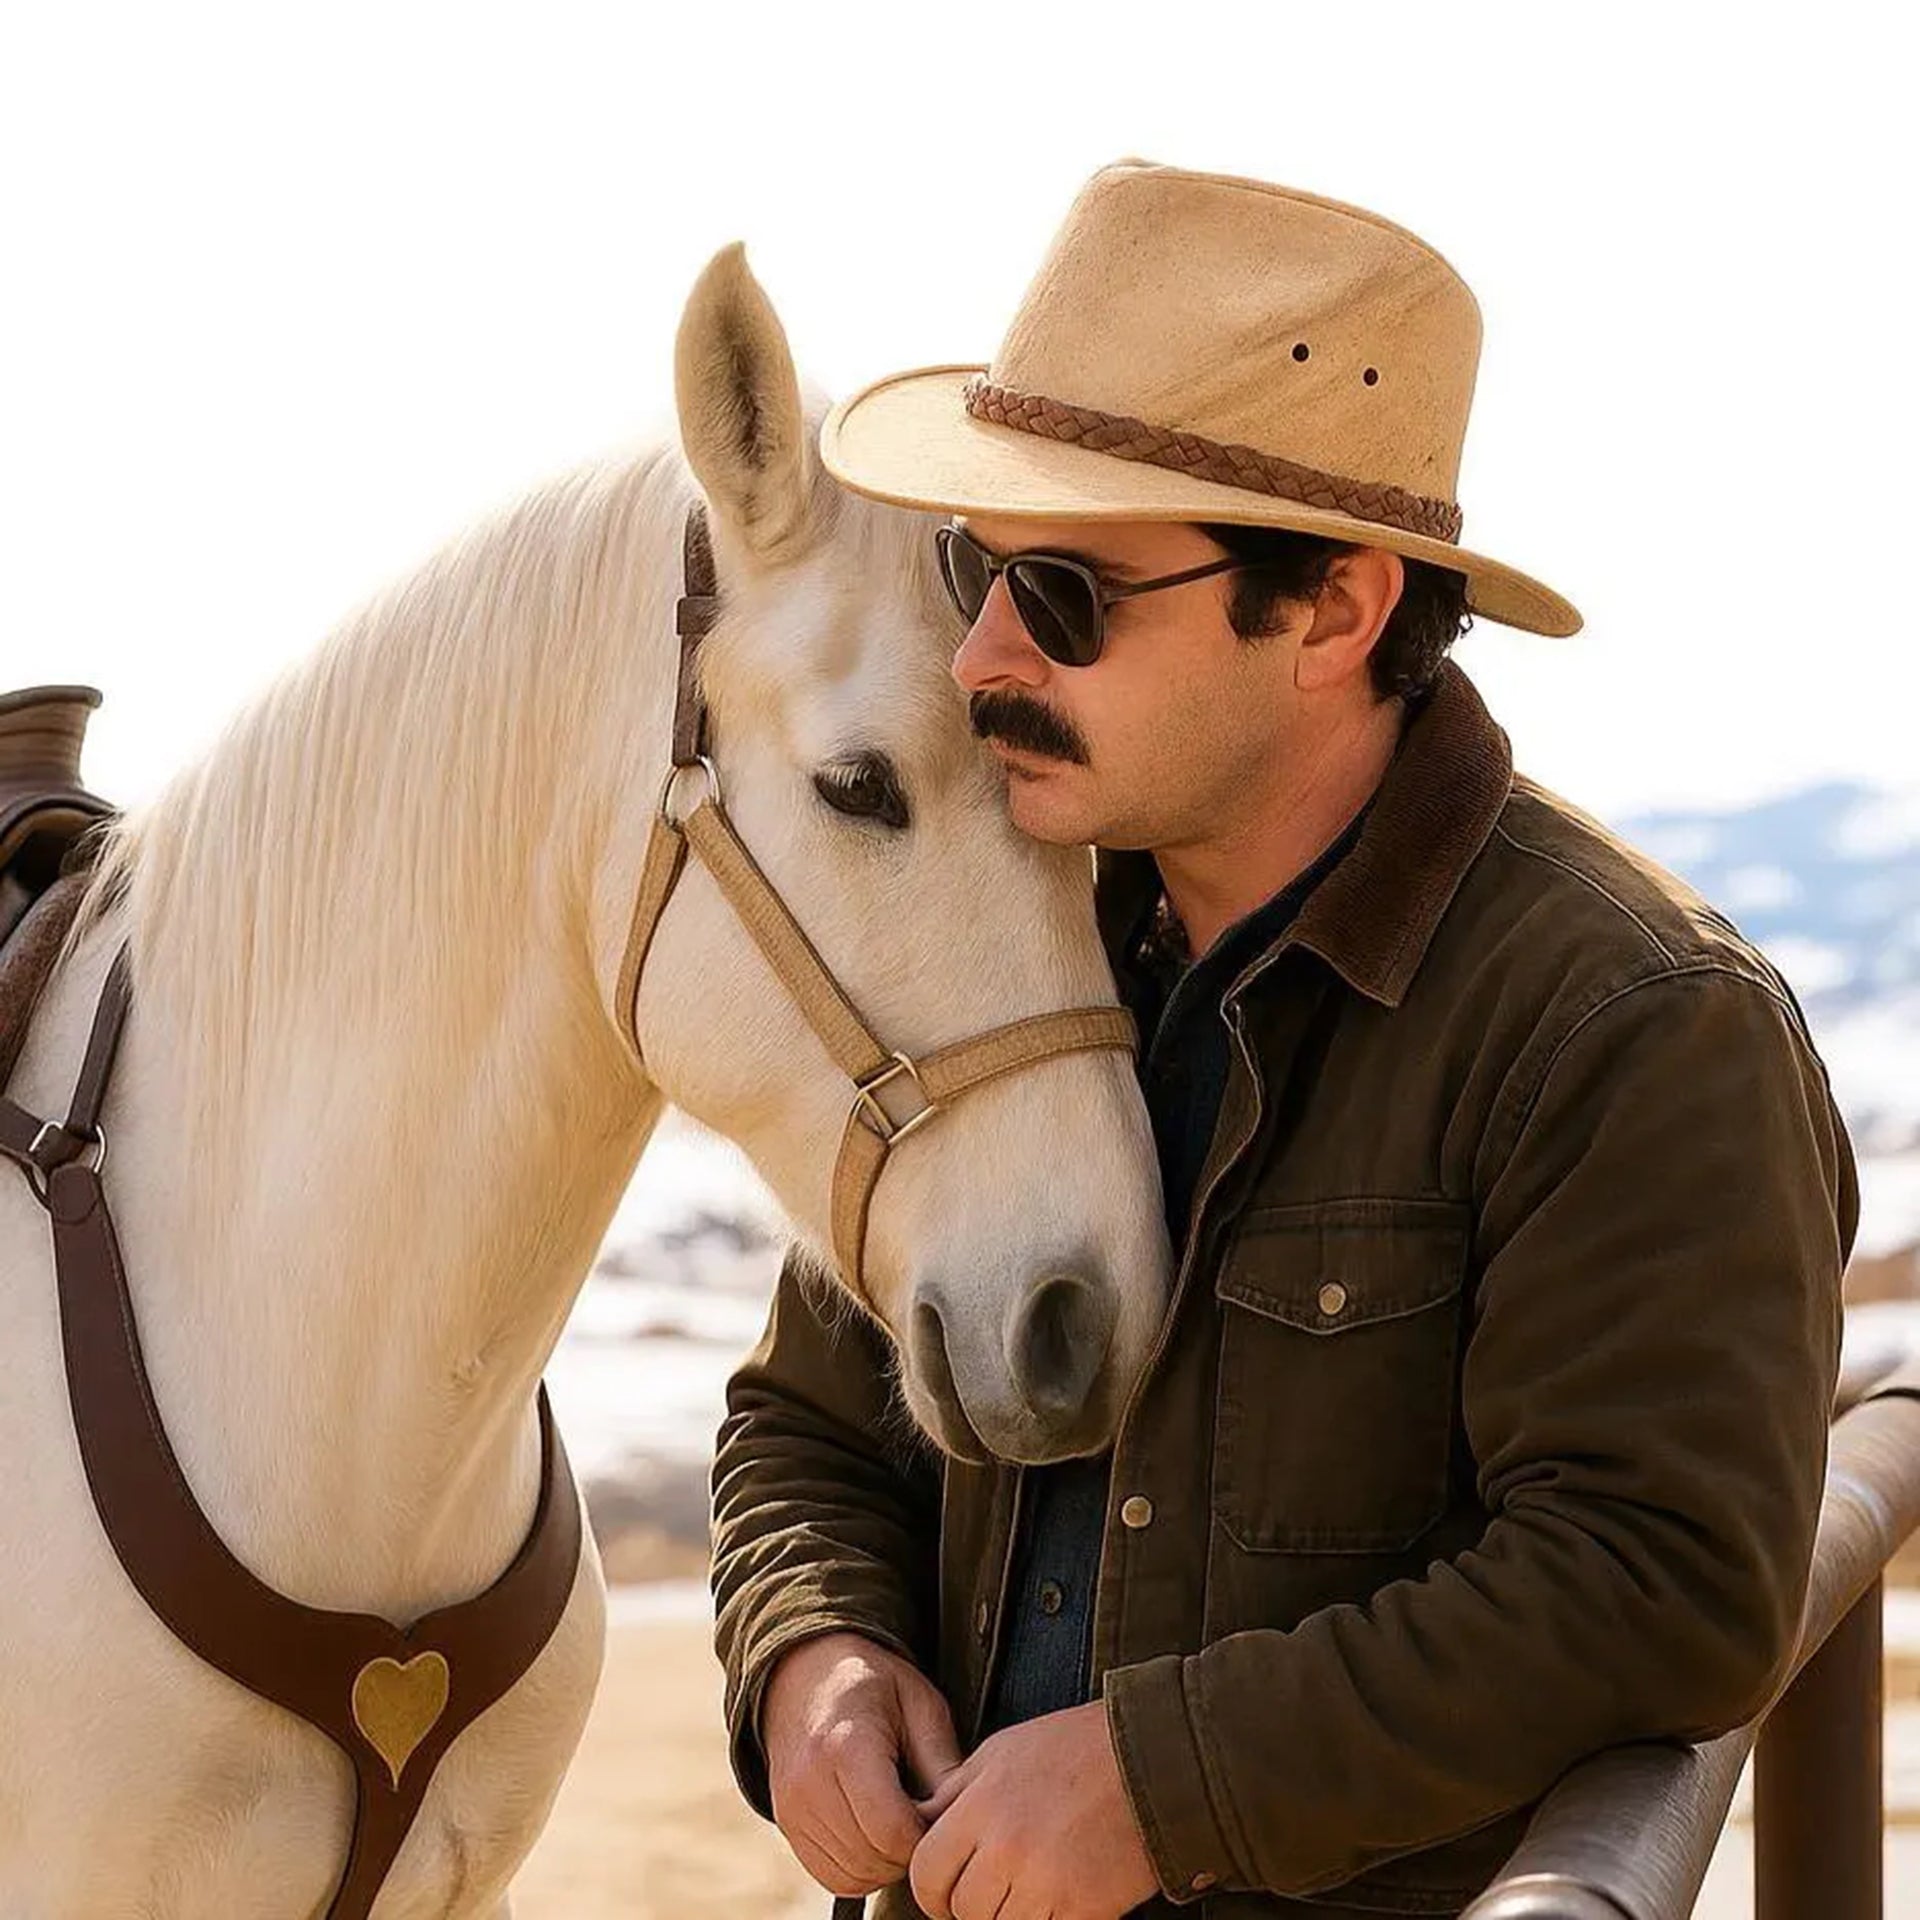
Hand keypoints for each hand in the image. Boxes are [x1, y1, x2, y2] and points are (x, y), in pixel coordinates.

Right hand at [761, 1630, 963, 1897]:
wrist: (806, 1674)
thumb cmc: (875, 1686)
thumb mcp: (921, 1704)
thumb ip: (943, 1764)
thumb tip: (960, 1821)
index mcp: (847, 1746)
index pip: (893, 1831)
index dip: (927, 1834)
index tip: (938, 1809)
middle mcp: (810, 1783)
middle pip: (874, 1858)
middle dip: (910, 1851)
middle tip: (923, 1815)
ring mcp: (792, 1808)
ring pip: (854, 1876)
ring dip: (887, 1863)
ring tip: (901, 1820)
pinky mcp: (786, 1825)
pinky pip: (832, 1877)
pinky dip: (861, 1869)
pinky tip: (876, 1834)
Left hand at [908, 1699, 1160, 1919]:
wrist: (1150, 1760)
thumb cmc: (1074, 1749)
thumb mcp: (1003, 1751)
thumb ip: (956, 1792)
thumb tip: (919, 1823)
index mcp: (982, 1804)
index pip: (926, 1872)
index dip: (932, 1888)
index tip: (946, 1890)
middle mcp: (1008, 1846)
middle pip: (962, 1909)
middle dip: (972, 1906)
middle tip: (996, 1888)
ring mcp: (1046, 1882)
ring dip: (1010, 1915)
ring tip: (1031, 1888)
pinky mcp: (1083, 1910)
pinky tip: (1059, 1898)